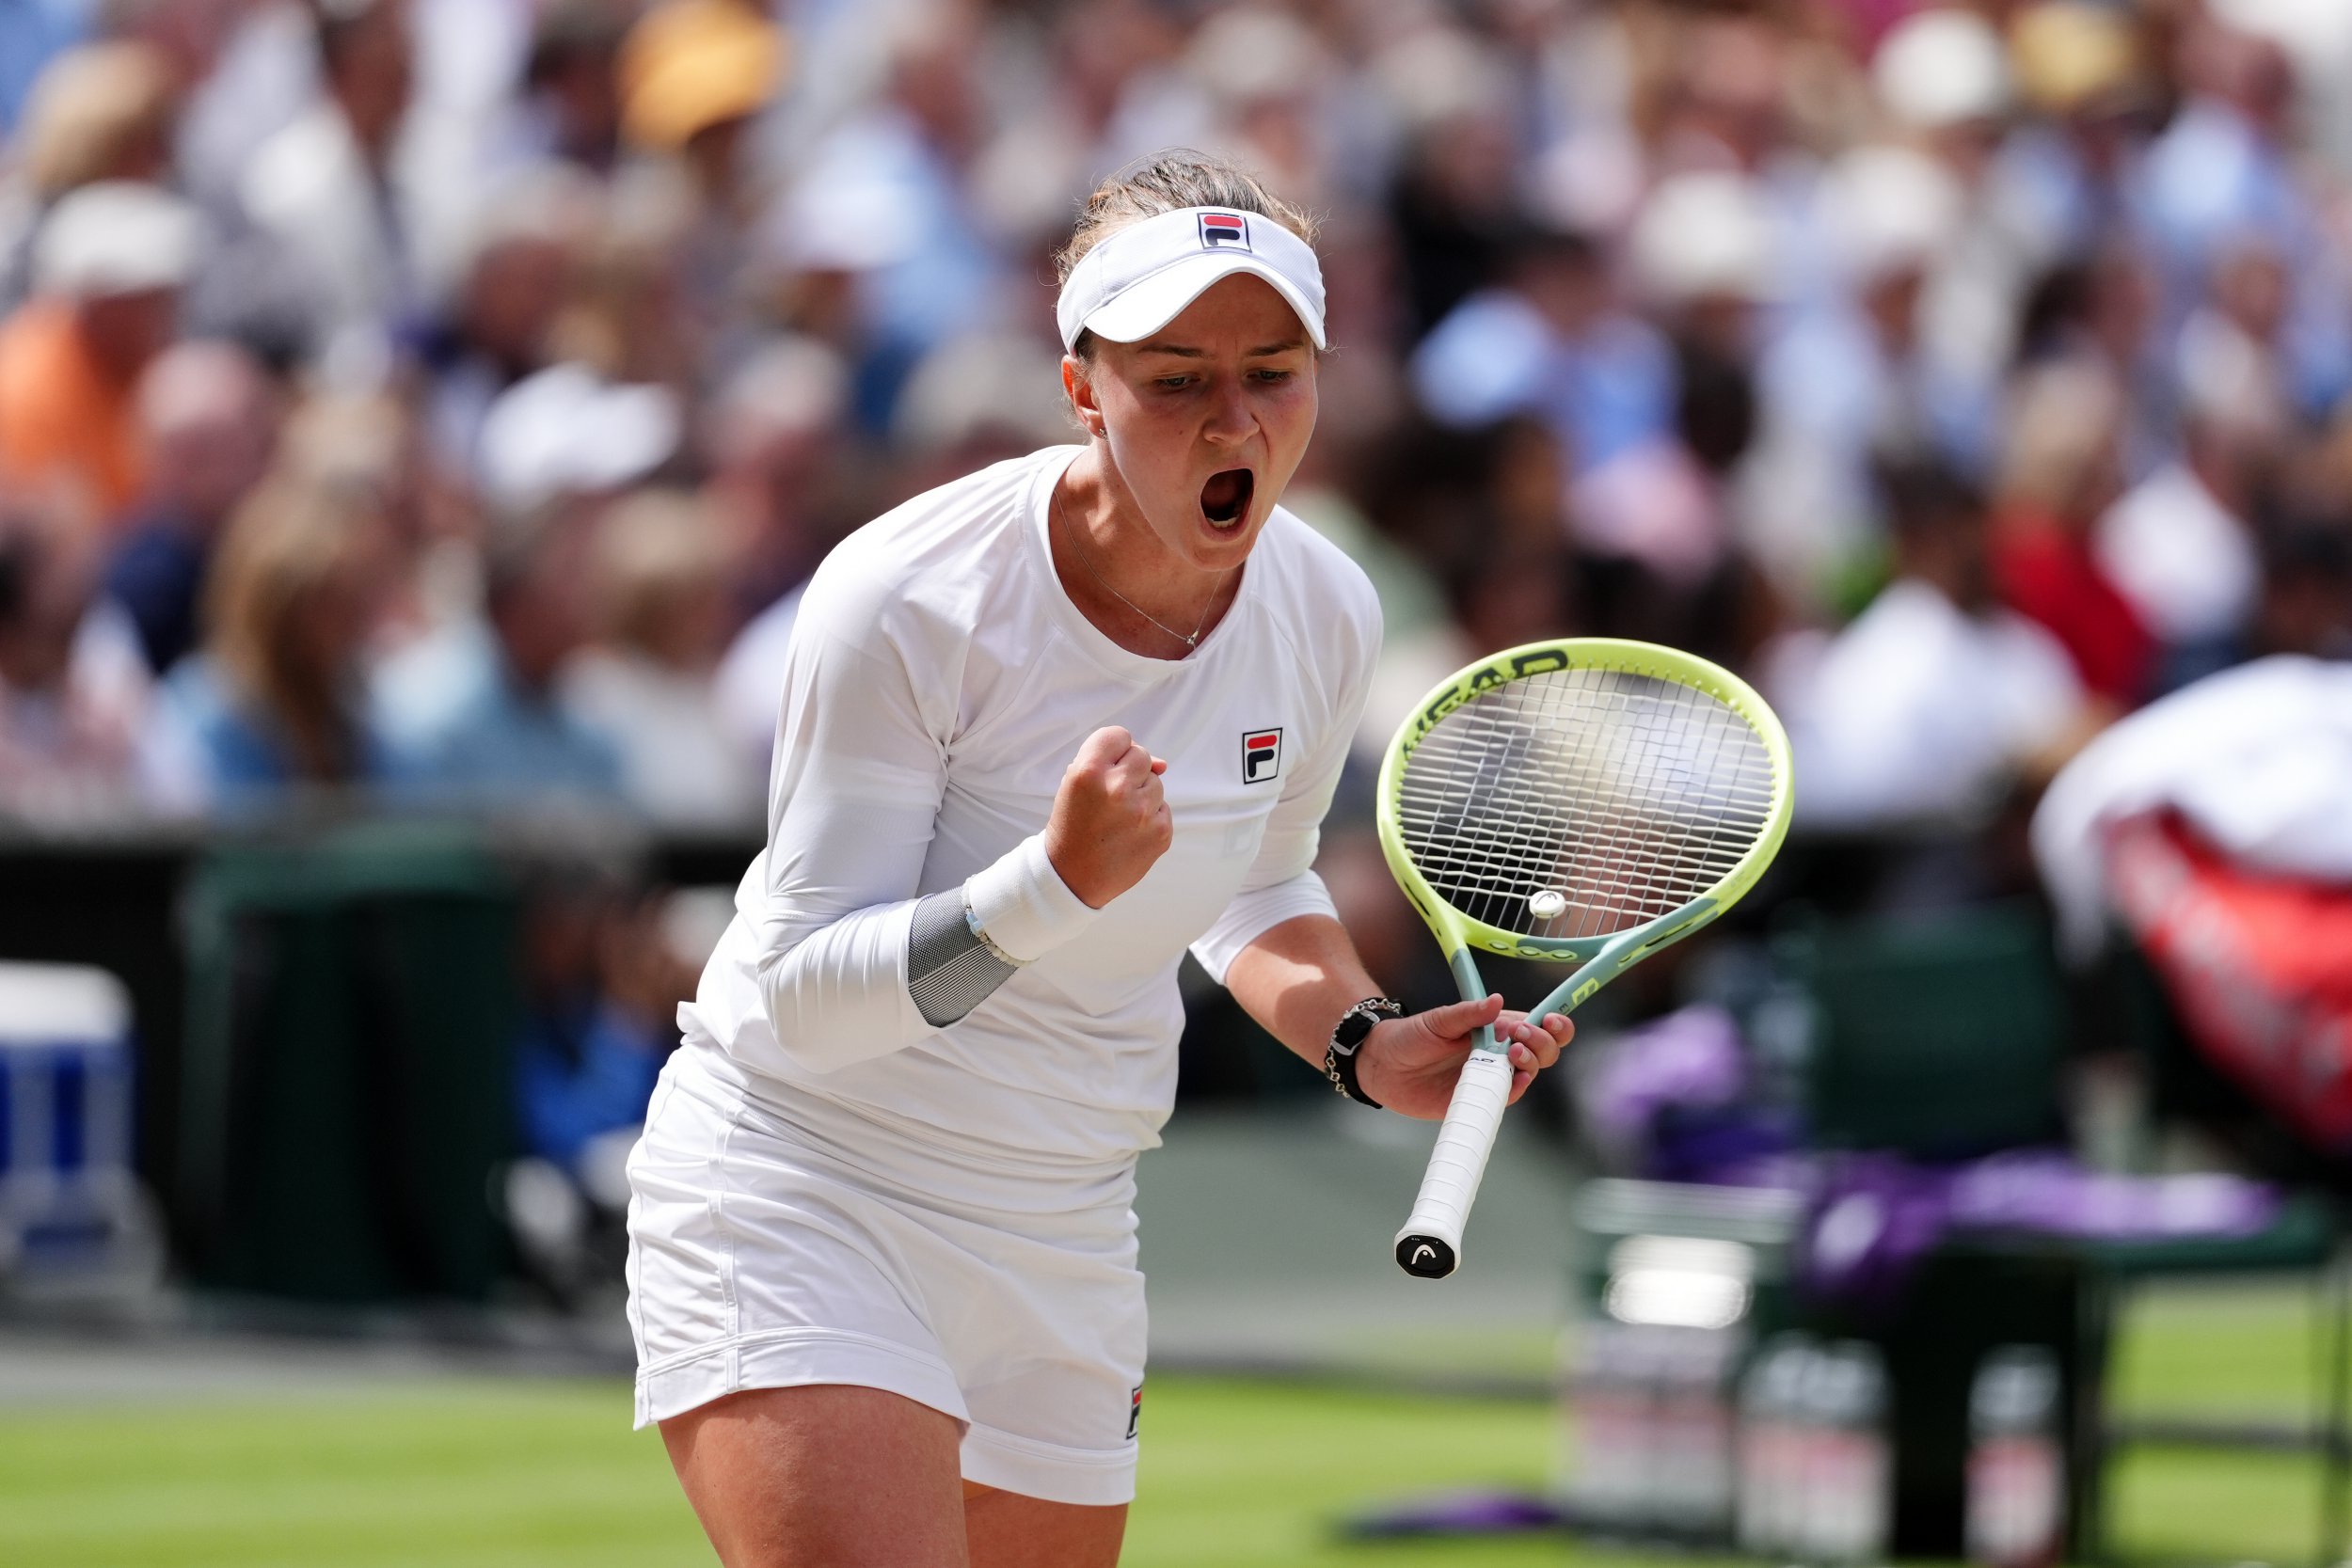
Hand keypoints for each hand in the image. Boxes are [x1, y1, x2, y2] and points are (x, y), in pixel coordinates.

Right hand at [1044, 726, 1171, 907]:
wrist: (1071, 878)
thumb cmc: (1073, 826)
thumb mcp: (1074, 785)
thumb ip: (1112, 762)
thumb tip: (1164, 765)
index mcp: (1088, 771)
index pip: (1119, 735)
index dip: (1113, 751)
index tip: (1105, 768)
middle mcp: (1117, 788)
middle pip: (1142, 756)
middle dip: (1129, 771)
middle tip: (1110, 797)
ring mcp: (1142, 812)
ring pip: (1156, 783)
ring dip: (1141, 795)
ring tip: (1117, 818)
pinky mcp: (1160, 833)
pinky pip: (1163, 809)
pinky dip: (1150, 818)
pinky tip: (1128, 833)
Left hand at [1356, 995, 1571, 1120]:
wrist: (1381, 1067)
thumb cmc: (1409, 1037)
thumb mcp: (1437, 1020)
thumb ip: (1468, 1013)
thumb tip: (1498, 1001)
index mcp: (1495, 1027)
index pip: (1537, 1024)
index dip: (1553, 1022)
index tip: (1551, 1019)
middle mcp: (1499, 1052)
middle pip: (1543, 1050)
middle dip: (1544, 1042)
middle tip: (1521, 1036)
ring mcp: (1490, 1075)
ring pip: (1529, 1072)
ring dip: (1531, 1062)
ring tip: (1514, 1053)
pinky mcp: (1479, 1098)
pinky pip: (1507, 1096)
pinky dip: (1516, 1088)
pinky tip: (1515, 1079)